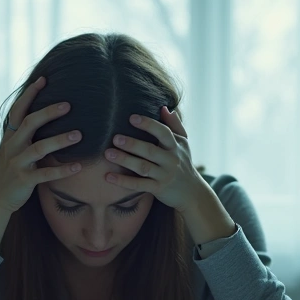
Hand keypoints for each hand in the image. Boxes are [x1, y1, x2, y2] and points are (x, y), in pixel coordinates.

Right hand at [0, 76, 83, 212]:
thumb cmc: (11, 170)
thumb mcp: (13, 148)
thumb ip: (24, 133)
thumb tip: (42, 114)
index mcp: (10, 137)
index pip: (18, 110)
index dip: (30, 94)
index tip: (43, 79)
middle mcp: (12, 147)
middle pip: (30, 124)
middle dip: (48, 113)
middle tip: (68, 105)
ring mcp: (17, 163)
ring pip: (39, 148)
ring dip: (60, 140)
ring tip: (79, 135)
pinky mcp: (24, 180)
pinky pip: (45, 174)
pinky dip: (62, 170)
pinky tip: (78, 167)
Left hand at [104, 106, 235, 245]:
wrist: (192, 192)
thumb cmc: (183, 163)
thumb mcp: (183, 143)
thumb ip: (174, 125)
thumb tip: (164, 108)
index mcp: (175, 146)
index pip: (163, 132)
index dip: (148, 125)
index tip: (132, 118)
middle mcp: (170, 160)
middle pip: (150, 150)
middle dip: (132, 144)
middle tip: (115, 138)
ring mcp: (164, 175)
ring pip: (143, 167)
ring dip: (125, 160)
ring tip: (108, 154)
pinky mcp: (158, 189)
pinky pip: (139, 185)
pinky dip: (124, 181)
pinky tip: (108, 177)